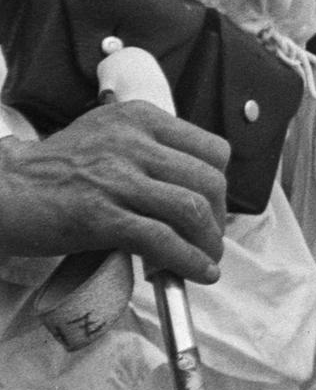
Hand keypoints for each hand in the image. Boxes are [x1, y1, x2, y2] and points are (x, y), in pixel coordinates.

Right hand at [0, 105, 228, 281]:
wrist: (1, 190)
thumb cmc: (54, 170)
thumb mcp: (107, 137)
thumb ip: (151, 150)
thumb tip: (197, 188)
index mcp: (139, 118)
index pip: (212, 149)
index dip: (220, 185)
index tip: (214, 207)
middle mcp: (132, 142)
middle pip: (208, 181)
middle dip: (218, 218)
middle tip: (210, 239)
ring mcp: (115, 178)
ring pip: (190, 209)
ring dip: (208, 242)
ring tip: (207, 260)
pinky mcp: (99, 215)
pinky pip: (161, 239)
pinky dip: (187, 260)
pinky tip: (196, 272)